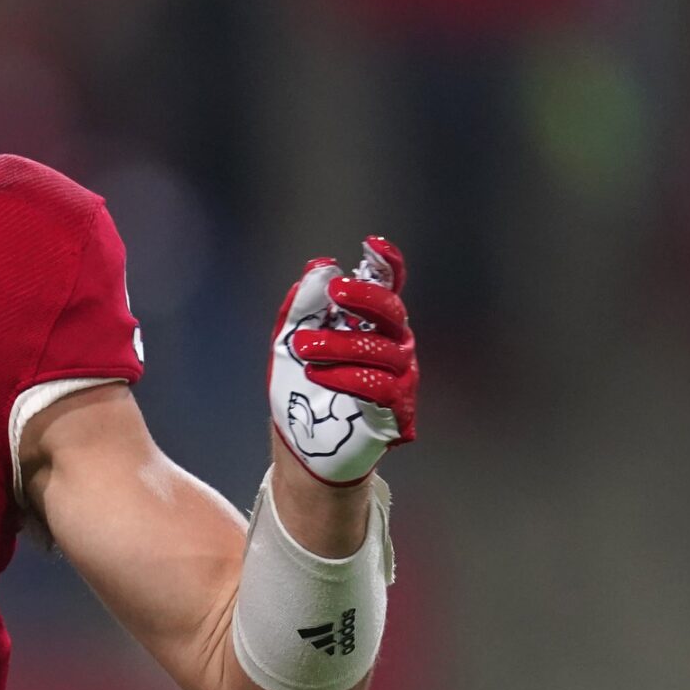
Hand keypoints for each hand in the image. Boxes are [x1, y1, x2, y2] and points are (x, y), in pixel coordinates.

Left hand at [267, 236, 416, 486]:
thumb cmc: (301, 389)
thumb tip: (318, 266)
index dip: (387, 264)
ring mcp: (400, 377)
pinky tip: (318, 375)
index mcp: (371, 323)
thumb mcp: (290, 341)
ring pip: (381, 350)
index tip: (371, 245)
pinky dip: (346, 377)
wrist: (301, 445)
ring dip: (339, 344)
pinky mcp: (396, 410)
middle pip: (392, 312)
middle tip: (334, 290)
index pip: (388, 286)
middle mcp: (393, 344)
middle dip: (364, 296)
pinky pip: (380, 387)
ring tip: (303, 346)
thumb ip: (303, 306)